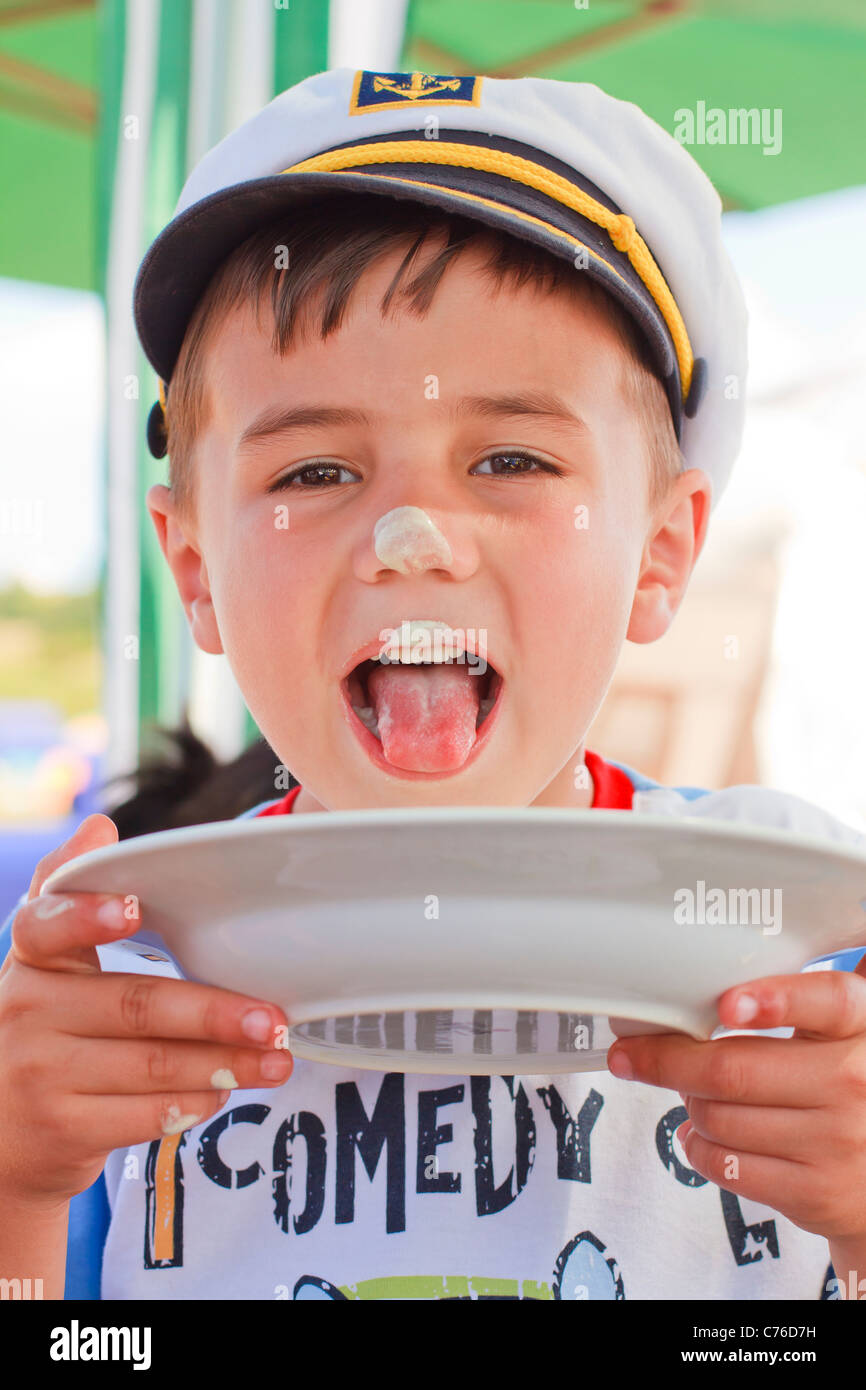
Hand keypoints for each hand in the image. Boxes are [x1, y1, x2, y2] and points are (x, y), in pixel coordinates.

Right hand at [0, 814, 293, 1207]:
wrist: (3, 1136)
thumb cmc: (48, 1031)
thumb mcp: (48, 965)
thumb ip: (72, 897)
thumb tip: (99, 828)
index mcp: (32, 961)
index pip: (46, 927)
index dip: (87, 916)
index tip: (133, 908)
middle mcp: (28, 1014)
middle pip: (134, 1005)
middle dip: (213, 1012)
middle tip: (273, 1017)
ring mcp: (42, 1075)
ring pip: (151, 1065)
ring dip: (225, 1063)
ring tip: (277, 1056)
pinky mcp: (63, 1127)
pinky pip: (145, 1114)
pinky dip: (194, 1101)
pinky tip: (227, 1090)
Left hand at [606, 960, 865, 1244]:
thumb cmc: (854, 1087)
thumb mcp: (847, 1032)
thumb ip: (812, 995)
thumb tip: (759, 935)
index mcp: (862, 1028)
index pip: (828, 1003)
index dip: (774, 1000)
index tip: (726, 1004)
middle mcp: (855, 1083)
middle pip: (734, 1070)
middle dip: (667, 1059)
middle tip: (633, 1052)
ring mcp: (836, 1142)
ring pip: (718, 1116)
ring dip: (687, 1101)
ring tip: (690, 1091)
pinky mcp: (814, 1192)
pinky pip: (725, 1165)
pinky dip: (697, 1145)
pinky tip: (703, 1132)